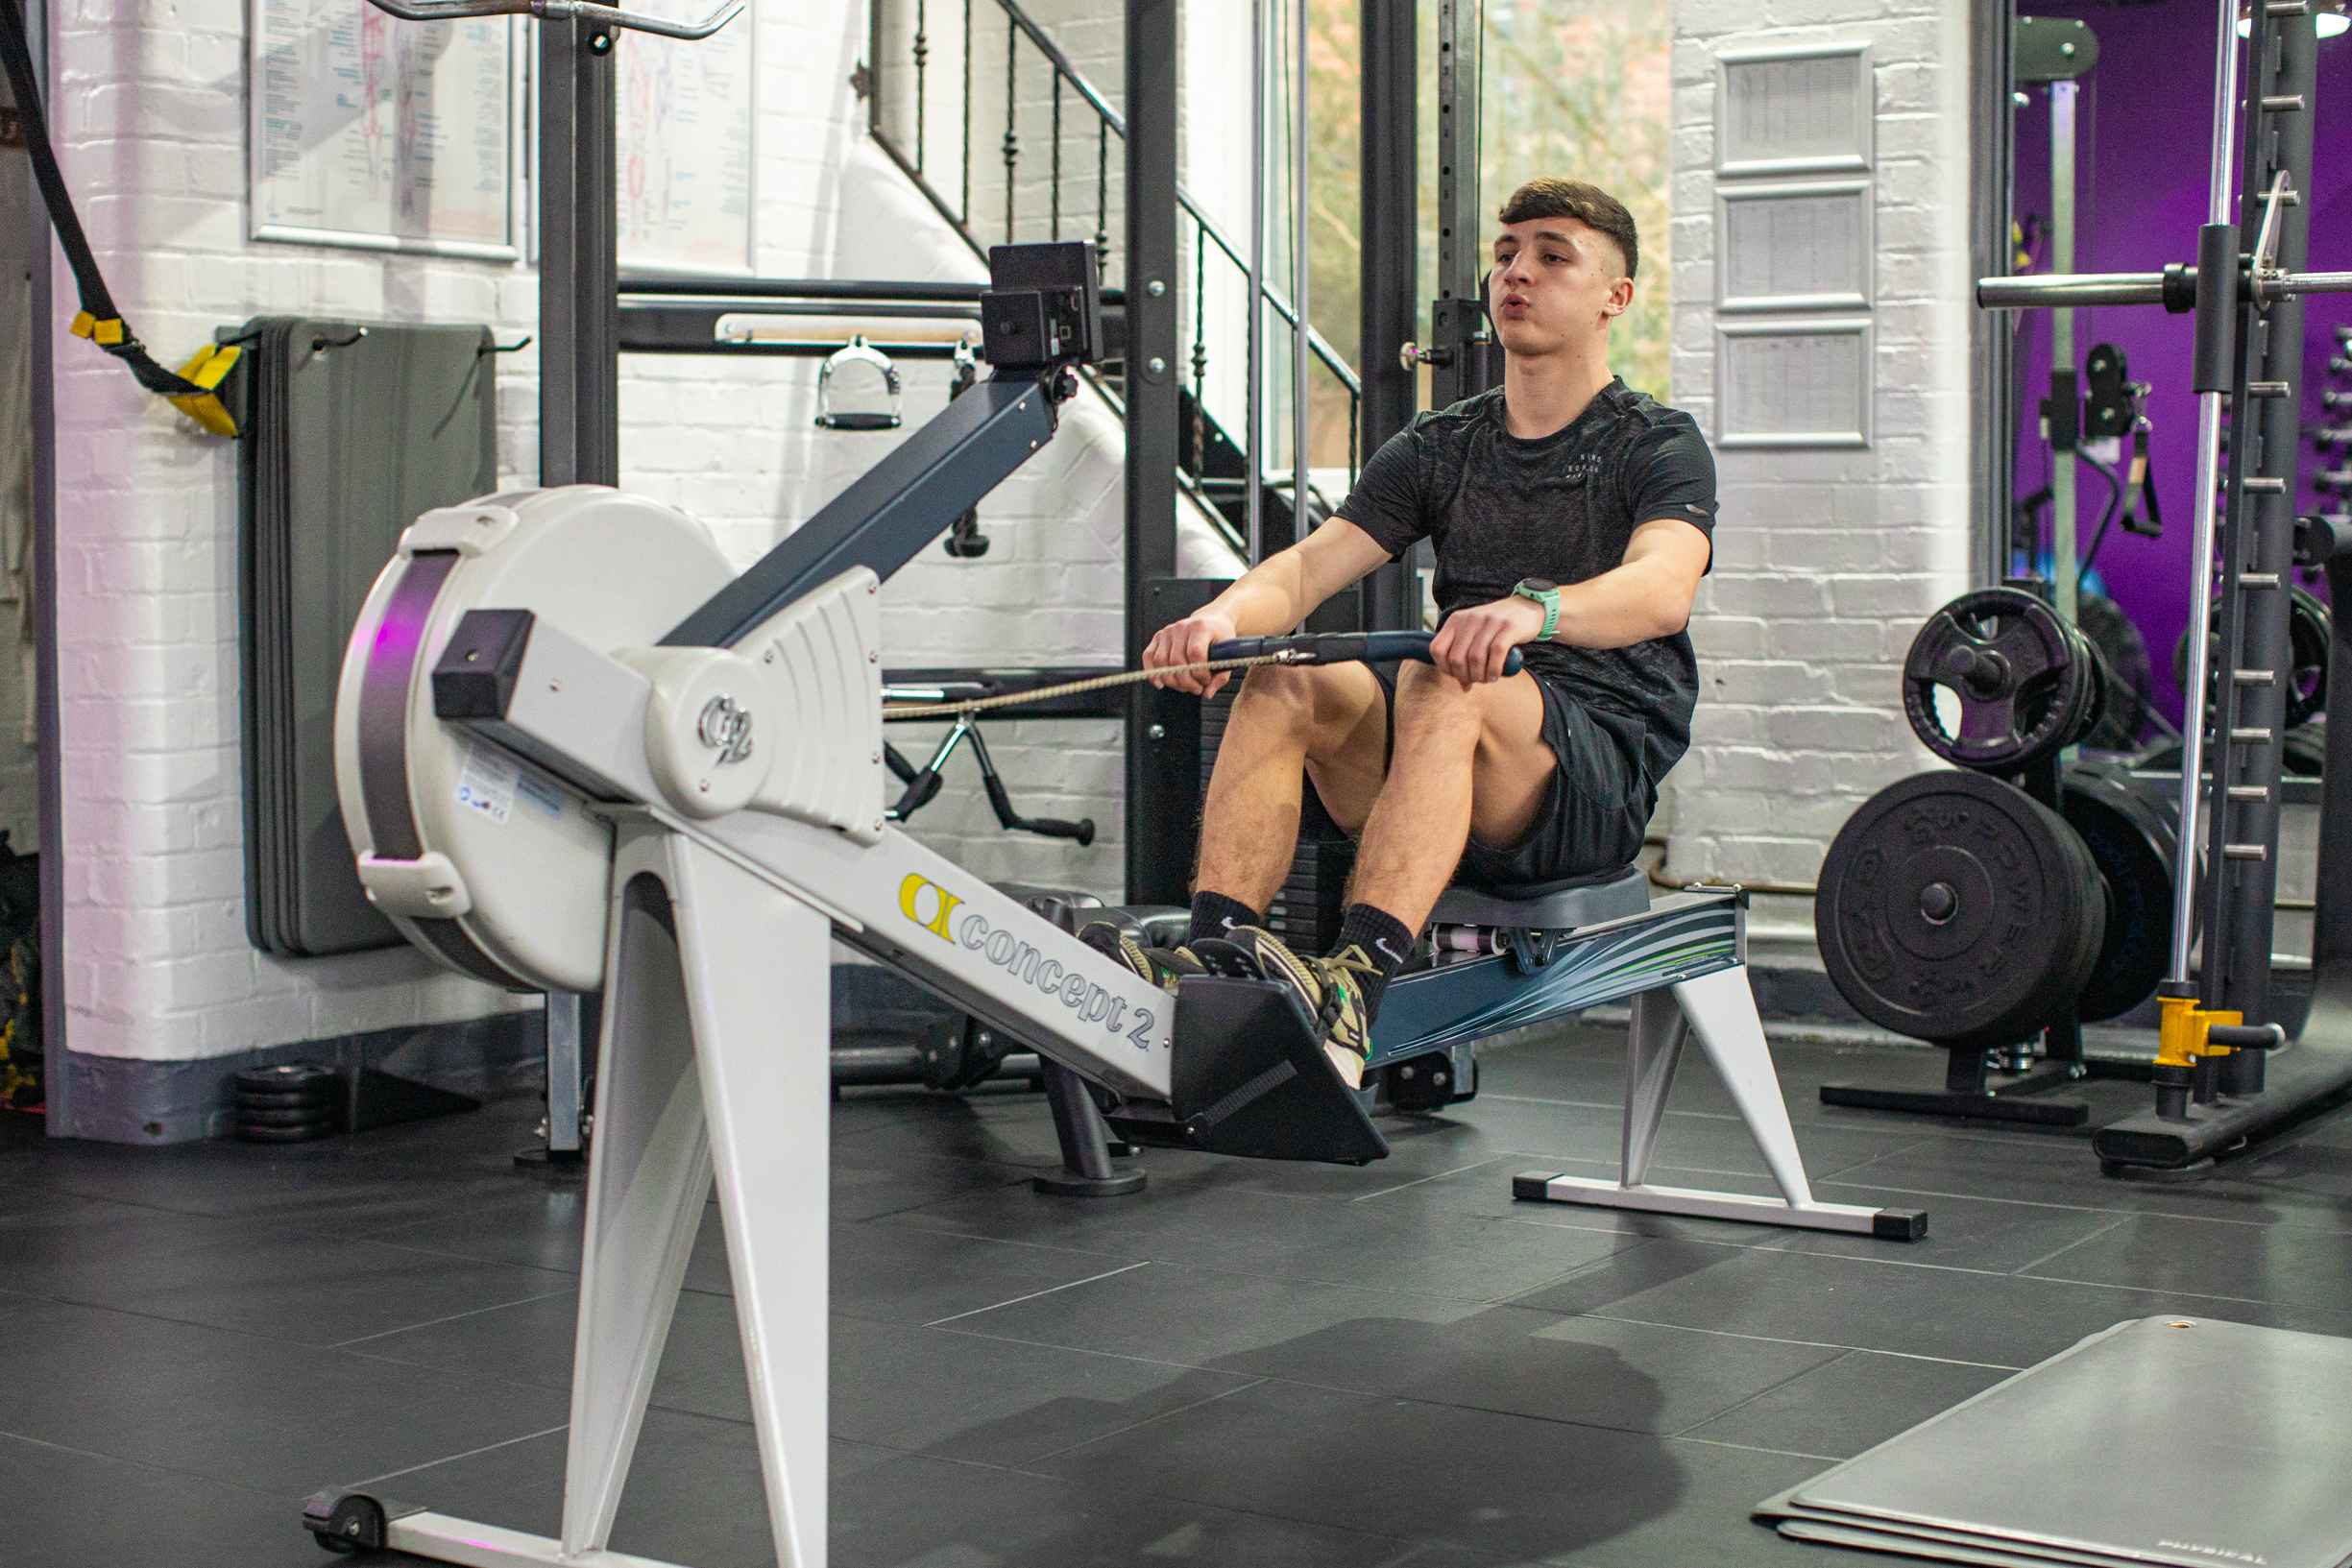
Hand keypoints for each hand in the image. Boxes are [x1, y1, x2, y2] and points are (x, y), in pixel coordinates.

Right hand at [1144, 610, 1240, 696]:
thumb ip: (1221, 676)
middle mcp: (1181, 627)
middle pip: (1176, 661)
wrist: (1211, 620)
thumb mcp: (1228, 654)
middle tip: (1197, 688)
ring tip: (1185, 686)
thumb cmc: (1220, 638)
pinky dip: (1152, 673)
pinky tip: (1161, 684)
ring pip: (1161, 662)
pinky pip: (1148, 656)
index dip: (1200, 673)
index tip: (1207, 681)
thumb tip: (1207, 694)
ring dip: (1172, 681)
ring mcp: (1168, 631)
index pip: (1195, 654)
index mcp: (1201, 627)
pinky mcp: (1158, 636)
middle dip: (1186, 681)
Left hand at [1429, 595, 1545, 683]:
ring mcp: (1489, 621)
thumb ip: (1465, 656)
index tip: (1457, 676)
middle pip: (1456, 658)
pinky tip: (1495, 675)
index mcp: (1456, 620)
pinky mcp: (1509, 626)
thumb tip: (1464, 686)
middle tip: (1475, 681)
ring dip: (1480, 676)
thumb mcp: (1475, 634)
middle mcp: (1470, 618)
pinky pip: (1496, 653)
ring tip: (1486, 679)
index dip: (1445, 668)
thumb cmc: (1498, 627)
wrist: (1527, 606)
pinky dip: (1494, 670)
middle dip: (1464, 676)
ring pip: (1475, 658)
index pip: (1437, 649)